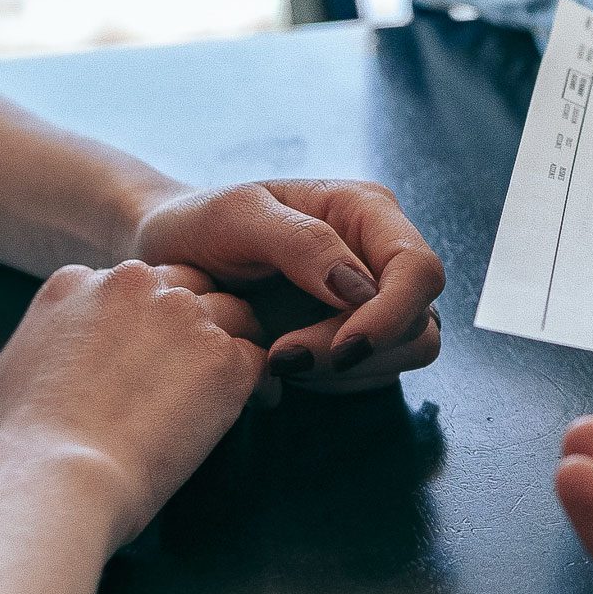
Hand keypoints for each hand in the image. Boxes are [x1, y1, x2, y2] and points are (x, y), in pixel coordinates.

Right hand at [0, 261, 267, 548]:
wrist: (54, 474)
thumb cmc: (16, 448)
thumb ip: (30, 361)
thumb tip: (27, 384)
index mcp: (72, 284)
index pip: (130, 284)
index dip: (145, 319)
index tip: (150, 351)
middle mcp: (129, 284)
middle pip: (185, 286)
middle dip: (194, 322)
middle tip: (198, 364)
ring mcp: (181, 315)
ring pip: (232, 313)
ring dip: (233, 345)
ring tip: (232, 383)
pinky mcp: (222, 356)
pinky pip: (259, 357)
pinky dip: (260, 382)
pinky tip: (254, 405)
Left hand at [132, 179, 444, 390]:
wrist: (173, 257)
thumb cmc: (200, 224)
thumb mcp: (235, 217)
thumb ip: (300, 243)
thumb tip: (358, 288)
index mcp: (366, 211)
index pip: (419, 269)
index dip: (392, 315)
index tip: (341, 348)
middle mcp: (381, 255)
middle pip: (419, 320)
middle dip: (358, 350)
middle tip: (282, 356)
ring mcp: (375, 299)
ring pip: (408, 352)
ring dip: (349, 370)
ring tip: (279, 357)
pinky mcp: (358, 337)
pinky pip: (376, 374)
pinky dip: (336, 381)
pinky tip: (287, 363)